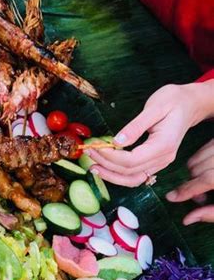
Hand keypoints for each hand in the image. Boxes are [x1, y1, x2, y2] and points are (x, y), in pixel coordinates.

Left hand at [87, 81, 213, 186]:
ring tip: (92, 166)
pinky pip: (135, 175)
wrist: (190, 104)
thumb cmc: (174, 101)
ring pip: (132, 179)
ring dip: (110, 175)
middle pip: (129, 172)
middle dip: (106, 164)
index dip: (111, 157)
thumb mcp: (155, 107)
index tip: (96, 147)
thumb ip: (136, 126)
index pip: (131, 160)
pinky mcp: (155, 163)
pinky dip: (119, 175)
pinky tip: (105, 168)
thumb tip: (116, 141)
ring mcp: (160, 163)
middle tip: (89, 153)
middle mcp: (163, 159)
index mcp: (164, 145)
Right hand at [166, 139, 213, 223]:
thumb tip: (187, 220)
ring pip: (197, 158)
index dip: (187, 190)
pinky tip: (209, 169)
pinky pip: (205, 147)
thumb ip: (210, 213)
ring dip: (195, 171)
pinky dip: (202, 159)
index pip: (205, 179)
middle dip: (192, 182)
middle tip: (199, 195)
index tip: (171, 197)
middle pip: (197, 168)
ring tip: (205, 183)